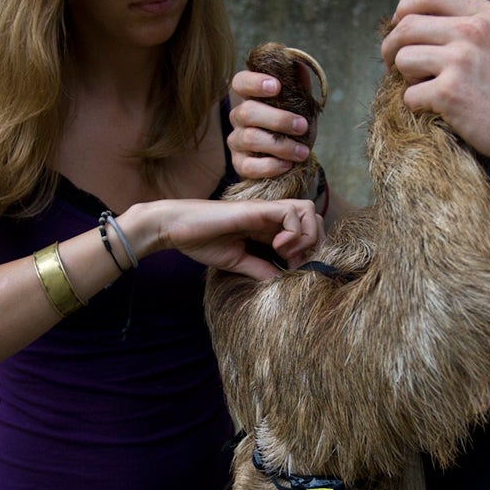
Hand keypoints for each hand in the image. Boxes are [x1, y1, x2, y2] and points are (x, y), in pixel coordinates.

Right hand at [159, 198, 321, 279]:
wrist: (176, 228)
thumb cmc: (201, 242)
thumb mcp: (237, 262)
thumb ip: (259, 269)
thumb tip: (281, 282)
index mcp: (267, 228)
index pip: (305, 231)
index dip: (308, 251)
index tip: (294, 269)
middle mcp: (271, 216)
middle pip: (314, 217)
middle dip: (314, 243)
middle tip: (295, 262)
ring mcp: (266, 210)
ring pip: (308, 210)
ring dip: (306, 235)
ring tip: (286, 252)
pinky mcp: (257, 208)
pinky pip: (291, 212)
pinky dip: (292, 232)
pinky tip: (276, 246)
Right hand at [228, 71, 312, 178]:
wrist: (292, 159)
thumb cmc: (293, 127)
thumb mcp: (301, 106)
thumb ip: (299, 87)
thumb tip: (301, 65)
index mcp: (250, 97)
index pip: (240, 82)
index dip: (254, 82)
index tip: (276, 86)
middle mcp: (238, 117)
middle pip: (248, 112)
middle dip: (278, 119)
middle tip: (302, 125)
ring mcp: (236, 141)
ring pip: (249, 139)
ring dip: (280, 145)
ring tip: (302, 151)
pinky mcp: (240, 164)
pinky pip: (248, 166)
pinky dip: (270, 166)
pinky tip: (287, 165)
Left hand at [381, 0, 489, 187]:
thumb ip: (477, 28)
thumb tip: (430, 25)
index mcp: (488, 15)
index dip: (406, 9)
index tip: (400, 27)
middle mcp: (474, 31)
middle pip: (407, 25)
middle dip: (392, 46)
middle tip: (393, 65)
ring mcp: (461, 61)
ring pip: (403, 59)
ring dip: (405, 77)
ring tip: (424, 89)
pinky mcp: (449, 94)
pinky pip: (410, 95)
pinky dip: (416, 106)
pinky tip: (437, 112)